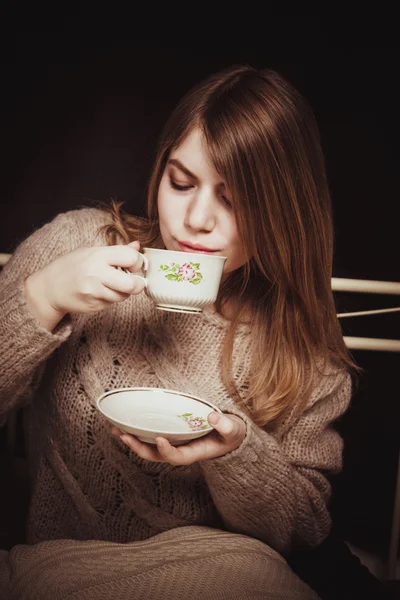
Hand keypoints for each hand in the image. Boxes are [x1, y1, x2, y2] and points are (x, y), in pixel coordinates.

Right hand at [25, 241, 144, 330]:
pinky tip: (99, 292)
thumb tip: (137, 247)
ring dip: (123, 292)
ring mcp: (94, 292)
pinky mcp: (94, 306)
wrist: (50, 288)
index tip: (133, 264)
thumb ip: (116, 251)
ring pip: (123, 296)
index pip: (130, 258)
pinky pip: (112, 303)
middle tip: (135, 281)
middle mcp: (96, 274)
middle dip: (138, 284)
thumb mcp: (91, 252)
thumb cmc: (72, 267)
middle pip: (132, 284)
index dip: (137, 262)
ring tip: (111, 284)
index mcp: (97, 256)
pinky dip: (111, 298)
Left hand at [111, 412, 245, 464]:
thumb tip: (212, 417)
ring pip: (149, 448)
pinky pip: (150, 438)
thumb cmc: (231, 434)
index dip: (166, 451)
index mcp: (195, 452)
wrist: (229, 436)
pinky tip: (124, 425)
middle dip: (139, 448)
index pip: (177, 457)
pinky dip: (137, 433)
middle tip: (124, 436)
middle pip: (156, 456)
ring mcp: (175, 444)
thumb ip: (226, 426)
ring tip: (115, 430)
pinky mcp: (171, 436)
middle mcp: (181, 451)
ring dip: (132, 441)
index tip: (159, 439)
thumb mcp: (234, 430)